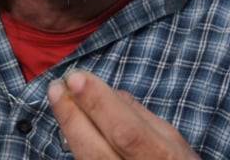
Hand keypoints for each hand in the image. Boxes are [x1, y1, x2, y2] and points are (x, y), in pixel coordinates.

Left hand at [48, 70, 199, 159]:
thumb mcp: (173, 139)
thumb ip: (141, 117)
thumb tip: (109, 92)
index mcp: (162, 158)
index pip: (126, 132)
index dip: (99, 105)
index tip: (77, 78)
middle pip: (96, 150)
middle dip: (72, 116)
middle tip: (57, 87)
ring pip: (84, 159)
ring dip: (68, 126)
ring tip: (58, 97)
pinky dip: (75, 140)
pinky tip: (68, 121)